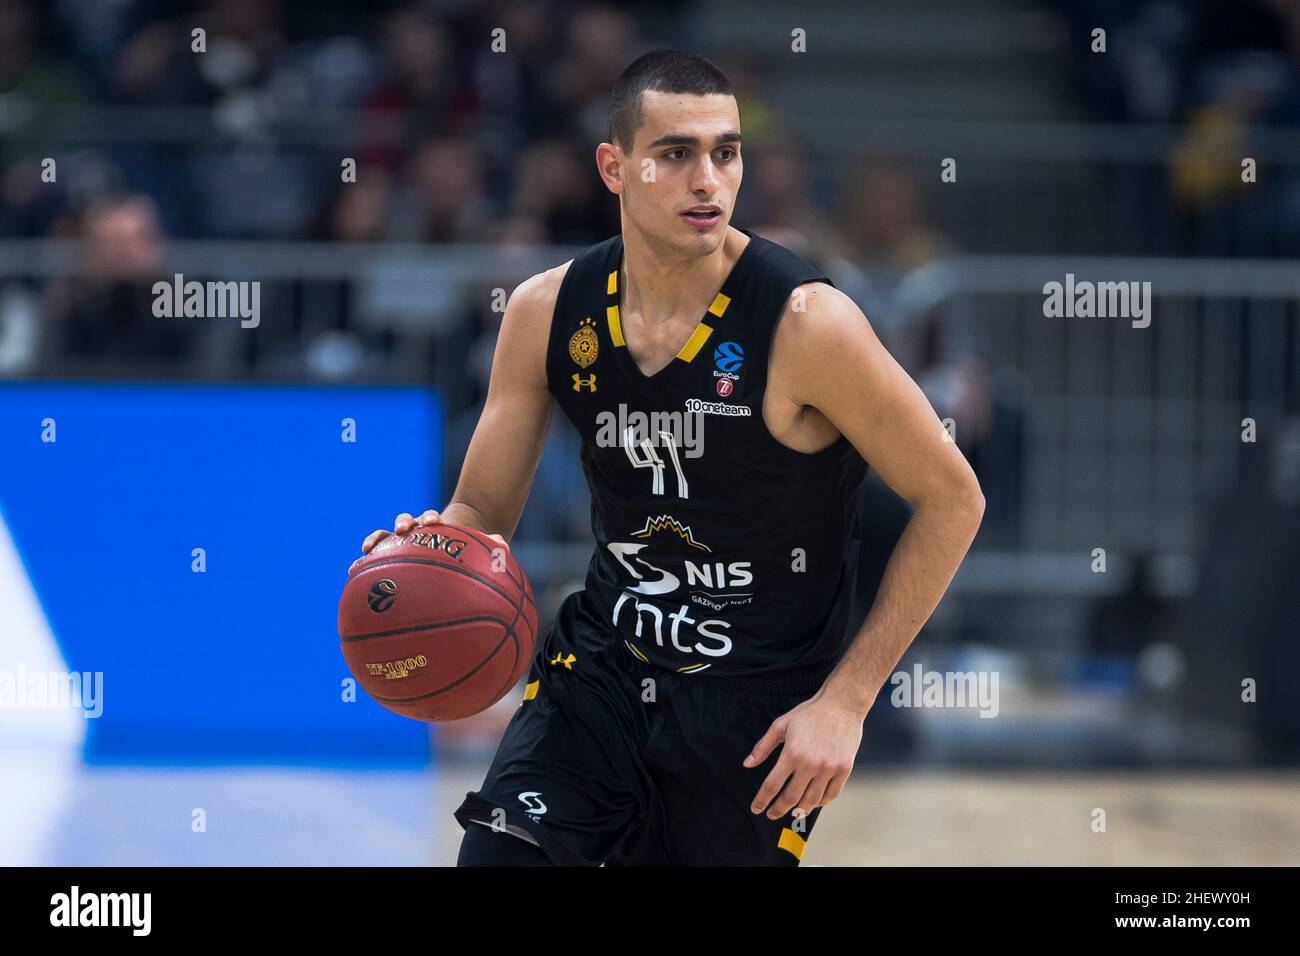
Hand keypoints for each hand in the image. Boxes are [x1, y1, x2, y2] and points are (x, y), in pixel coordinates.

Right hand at [360, 509, 507, 553]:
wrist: (452, 548)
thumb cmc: (467, 550)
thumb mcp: (480, 547)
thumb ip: (490, 545)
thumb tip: (503, 546)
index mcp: (438, 528)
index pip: (431, 518)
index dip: (430, 518)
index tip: (433, 522)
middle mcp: (418, 531)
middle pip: (407, 520)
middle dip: (404, 522)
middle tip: (405, 528)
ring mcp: (403, 542)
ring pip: (387, 535)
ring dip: (379, 538)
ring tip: (368, 548)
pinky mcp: (391, 555)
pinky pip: (376, 557)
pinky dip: (365, 561)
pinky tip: (351, 571)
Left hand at [744, 691, 863, 821]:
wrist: (842, 705)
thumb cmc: (809, 713)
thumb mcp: (781, 725)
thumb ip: (763, 747)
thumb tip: (747, 764)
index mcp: (792, 753)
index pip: (772, 785)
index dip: (762, 800)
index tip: (756, 808)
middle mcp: (810, 764)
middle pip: (791, 798)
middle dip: (778, 810)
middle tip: (771, 814)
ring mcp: (829, 768)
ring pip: (811, 801)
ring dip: (799, 810)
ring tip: (792, 812)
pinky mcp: (844, 769)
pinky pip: (831, 795)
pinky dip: (820, 803)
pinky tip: (813, 802)